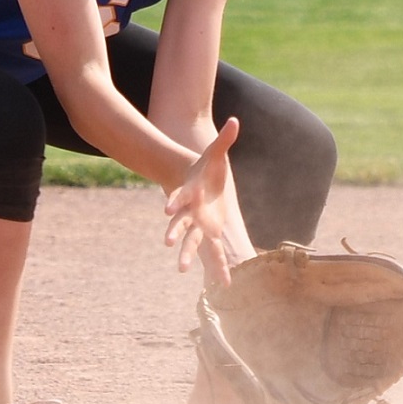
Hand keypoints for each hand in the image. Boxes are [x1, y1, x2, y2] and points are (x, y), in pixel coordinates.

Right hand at [163, 117, 240, 282]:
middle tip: (167, 242)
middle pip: (180, 222)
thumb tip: (235, 120)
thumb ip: (225, 140)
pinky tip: (225, 282)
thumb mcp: (216, 153)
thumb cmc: (206, 167)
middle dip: (174, 232)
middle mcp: (190, 211)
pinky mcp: (209, 232)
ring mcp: (198, 224)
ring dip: (188, 255)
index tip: (166, 210)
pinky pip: (214, 251)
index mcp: (189, 193)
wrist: (198, 182)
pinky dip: (219, 266)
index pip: (179, 197)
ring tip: (182, 270)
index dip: (173, 203)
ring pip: (192, 241)